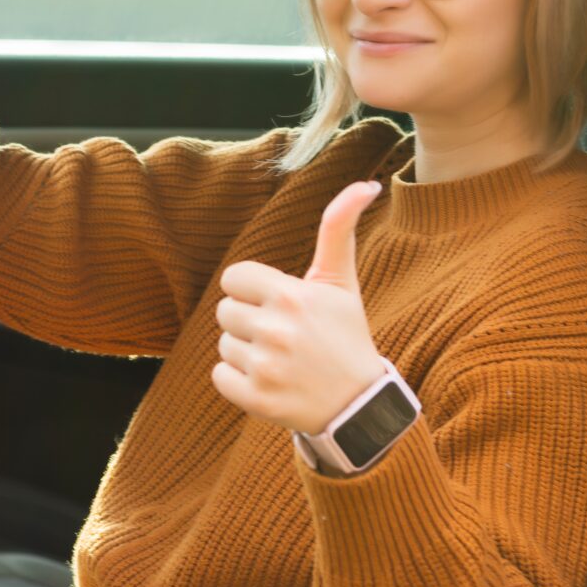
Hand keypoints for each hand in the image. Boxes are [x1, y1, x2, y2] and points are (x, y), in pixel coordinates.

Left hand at [213, 180, 384, 434]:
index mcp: (291, 295)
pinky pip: (220, 376)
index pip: (233, 278)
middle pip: (225, 312)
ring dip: (246, 352)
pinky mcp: (257, 399)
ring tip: (281, 360)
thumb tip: (366, 184)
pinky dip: (238, 381)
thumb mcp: (341, 281)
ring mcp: (266, 367)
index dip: (252, 290)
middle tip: (282, 335)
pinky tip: (271, 380)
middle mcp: (276, 330)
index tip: (276, 304)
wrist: (358, 402)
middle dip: (249, 321)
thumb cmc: (344, 334)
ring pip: (224, 345)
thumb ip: (339, 229)